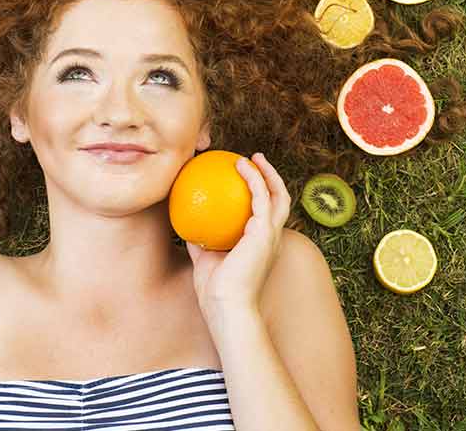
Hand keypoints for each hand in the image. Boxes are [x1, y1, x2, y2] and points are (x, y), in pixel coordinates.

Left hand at [185, 153, 291, 320]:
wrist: (226, 307)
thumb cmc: (215, 291)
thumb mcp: (205, 259)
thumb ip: (199, 240)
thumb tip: (184, 222)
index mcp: (261, 246)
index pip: (267, 215)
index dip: (262, 195)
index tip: (246, 179)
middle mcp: (271, 239)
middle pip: (280, 201)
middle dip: (272, 178)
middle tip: (255, 161)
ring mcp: (271, 235)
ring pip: (278, 195)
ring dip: (267, 173)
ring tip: (251, 158)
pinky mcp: (264, 232)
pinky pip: (261, 196)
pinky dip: (254, 178)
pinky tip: (240, 167)